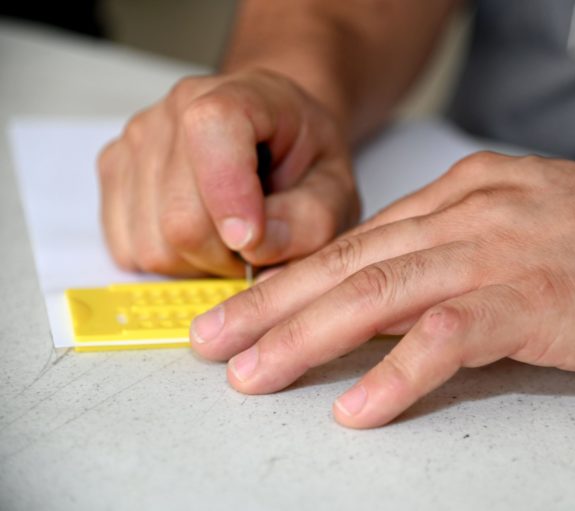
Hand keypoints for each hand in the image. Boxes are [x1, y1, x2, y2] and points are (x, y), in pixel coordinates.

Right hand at [97, 68, 358, 276]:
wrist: (272, 133)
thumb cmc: (303, 158)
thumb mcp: (336, 189)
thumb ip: (310, 221)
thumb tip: (256, 249)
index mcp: (236, 97)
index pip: (211, 132)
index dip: (229, 199)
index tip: (253, 239)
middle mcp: (174, 112)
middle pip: (179, 219)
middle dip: (225, 255)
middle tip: (257, 246)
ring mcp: (135, 143)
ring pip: (152, 244)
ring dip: (198, 263)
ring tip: (230, 238)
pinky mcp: (114, 174)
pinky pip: (129, 248)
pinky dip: (170, 261)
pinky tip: (200, 237)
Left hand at [189, 152, 574, 427]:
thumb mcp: (527, 227)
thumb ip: (463, 250)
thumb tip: (402, 291)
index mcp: (465, 196)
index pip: (360, 241)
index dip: (294, 278)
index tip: (243, 309)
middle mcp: (470, 214)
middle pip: (350, 264)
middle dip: (271, 305)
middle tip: (211, 341)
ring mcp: (501, 253)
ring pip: (380, 294)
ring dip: (308, 338)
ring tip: (252, 374)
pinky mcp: (537, 298)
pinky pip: (450, 336)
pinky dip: (398, 375)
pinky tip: (357, 408)